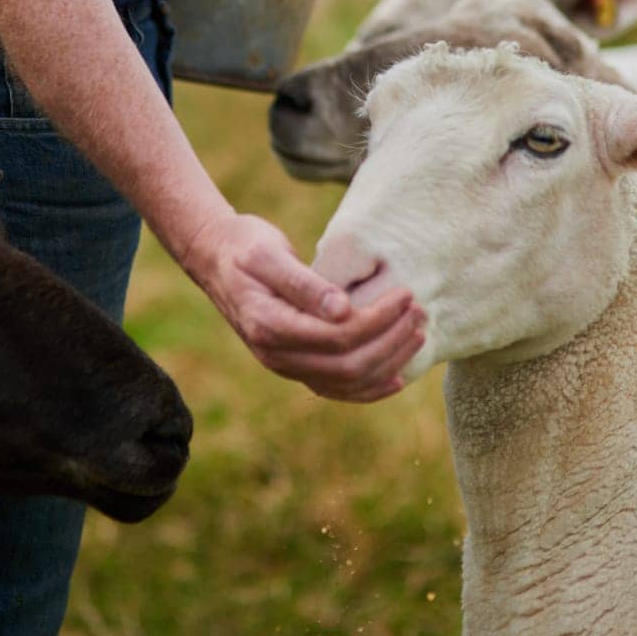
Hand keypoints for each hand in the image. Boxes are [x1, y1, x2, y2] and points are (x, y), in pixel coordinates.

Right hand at [182, 211, 425, 402]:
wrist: (216, 258)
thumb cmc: (245, 247)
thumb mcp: (270, 254)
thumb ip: (305, 283)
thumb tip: (343, 309)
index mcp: (270, 326)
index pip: (338, 338)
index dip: (377, 320)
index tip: (405, 294)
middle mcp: (276, 356)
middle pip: (348, 367)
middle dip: (391, 342)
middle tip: (420, 312)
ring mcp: (285, 365)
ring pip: (346, 383)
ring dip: (388, 363)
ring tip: (418, 334)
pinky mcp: (294, 364)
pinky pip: (337, 388)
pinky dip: (370, 387)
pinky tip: (397, 376)